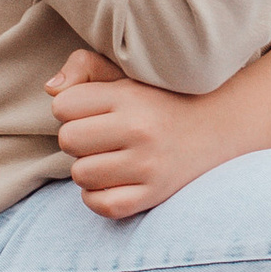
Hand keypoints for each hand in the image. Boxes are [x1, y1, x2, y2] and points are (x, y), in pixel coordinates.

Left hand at [46, 46, 217, 219]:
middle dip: (78, 138)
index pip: (63, 105)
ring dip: (88, 168)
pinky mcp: (154, 194)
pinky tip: (111, 181)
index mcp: (129, 96)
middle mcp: (139, 130)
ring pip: (81, 174)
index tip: (93, 111)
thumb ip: (84, 67)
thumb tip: (51, 89)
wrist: (219, 125)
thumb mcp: (127, 72)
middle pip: (68, 140)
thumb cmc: (161, 98)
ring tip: (109, 157)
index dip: (72, 108)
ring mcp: (148, 166)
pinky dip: (97, 196)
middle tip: (101, 136)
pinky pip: (101, 204)